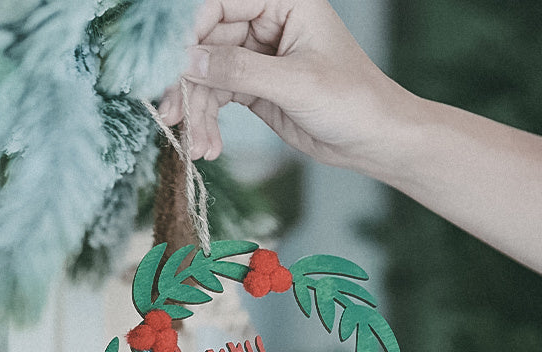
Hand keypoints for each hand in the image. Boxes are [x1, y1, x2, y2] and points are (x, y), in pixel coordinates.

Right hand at [159, 0, 410, 165]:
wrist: (371, 139)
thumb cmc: (351, 100)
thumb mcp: (294, 83)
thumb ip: (239, 70)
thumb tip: (186, 61)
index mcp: (282, 2)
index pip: (219, 4)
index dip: (189, 33)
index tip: (170, 67)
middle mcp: (265, 23)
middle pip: (205, 44)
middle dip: (188, 84)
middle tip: (174, 117)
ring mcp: (257, 57)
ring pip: (207, 76)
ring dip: (197, 112)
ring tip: (197, 147)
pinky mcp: (253, 88)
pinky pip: (217, 98)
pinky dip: (208, 122)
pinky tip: (207, 147)